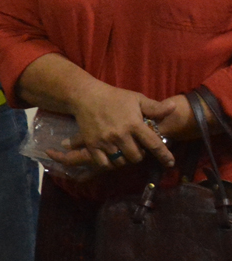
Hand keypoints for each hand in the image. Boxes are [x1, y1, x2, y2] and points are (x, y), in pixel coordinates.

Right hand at [49, 83, 176, 175]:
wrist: (86, 96)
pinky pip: (104, 163)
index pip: (154, 144)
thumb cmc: (115, 97)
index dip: (164, 155)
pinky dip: (110, 163)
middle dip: (140, 154)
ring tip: (124, 151)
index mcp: (134, 124)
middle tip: (136, 147)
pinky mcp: (92, 145)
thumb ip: (155, 107)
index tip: (170, 163)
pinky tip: (112, 156)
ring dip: (125, 159)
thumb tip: (174, 107)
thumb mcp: (137, 99)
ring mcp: (105, 141)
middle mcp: (120, 135)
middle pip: (137, 157)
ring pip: (121, 161)